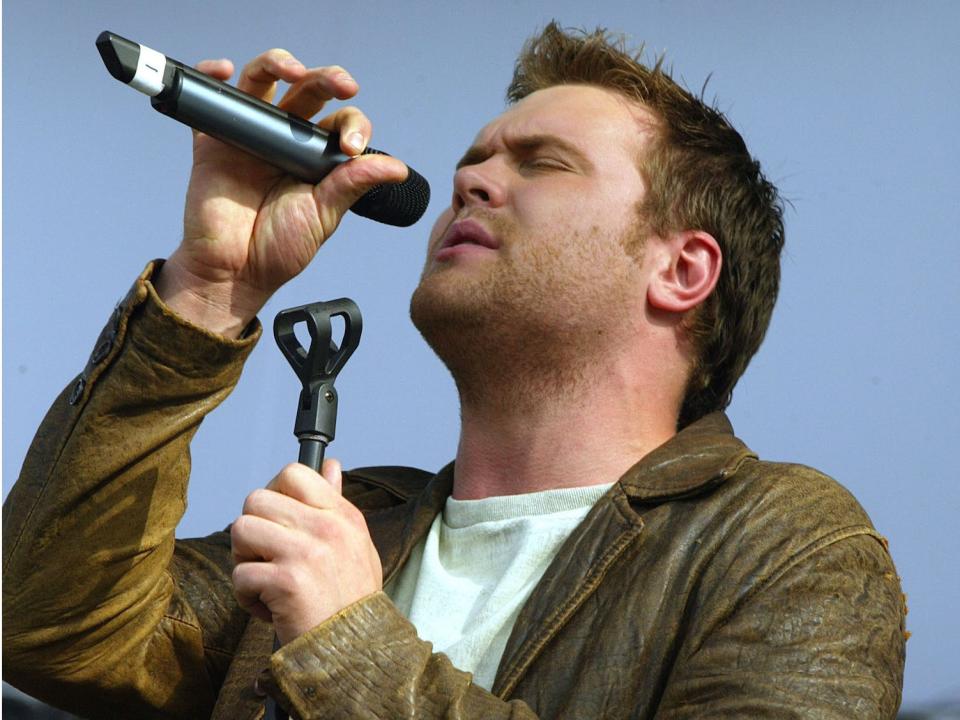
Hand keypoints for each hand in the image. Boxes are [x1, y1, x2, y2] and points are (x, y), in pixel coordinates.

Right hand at [155, 50, 407, 337]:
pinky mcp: (212, 140)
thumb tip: (397, 167)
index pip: (341, 123)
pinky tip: (224, 71)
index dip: (352, 126)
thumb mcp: (324, 215)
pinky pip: (210, 99)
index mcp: (316, 156)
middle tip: (342, 85)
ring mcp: (249, 135)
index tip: (350, 148)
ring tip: (292, 69)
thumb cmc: (278, 248)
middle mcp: (285, 139)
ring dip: (276, 63)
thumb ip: (353, 184)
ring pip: (261, 81)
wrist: (233, 272)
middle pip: (307, 91)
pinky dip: (212, 76)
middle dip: (327, 79)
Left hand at [230, 460, 382, 645]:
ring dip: (243, 559)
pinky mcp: (286, 582)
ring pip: (241, 529)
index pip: (293, 473)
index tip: (277, 521)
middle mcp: (326, 527)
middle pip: (256, 499)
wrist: (357, 649)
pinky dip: (246, 596)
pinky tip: (269, 608)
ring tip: (264, 579)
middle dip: (252, 530)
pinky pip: (240, 574)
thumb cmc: (351, 598)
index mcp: (341, 515)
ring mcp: (306, 553)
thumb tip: (329, 465)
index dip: (273, 494)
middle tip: (266, 556)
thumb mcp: (355, 542)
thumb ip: (336, 502)